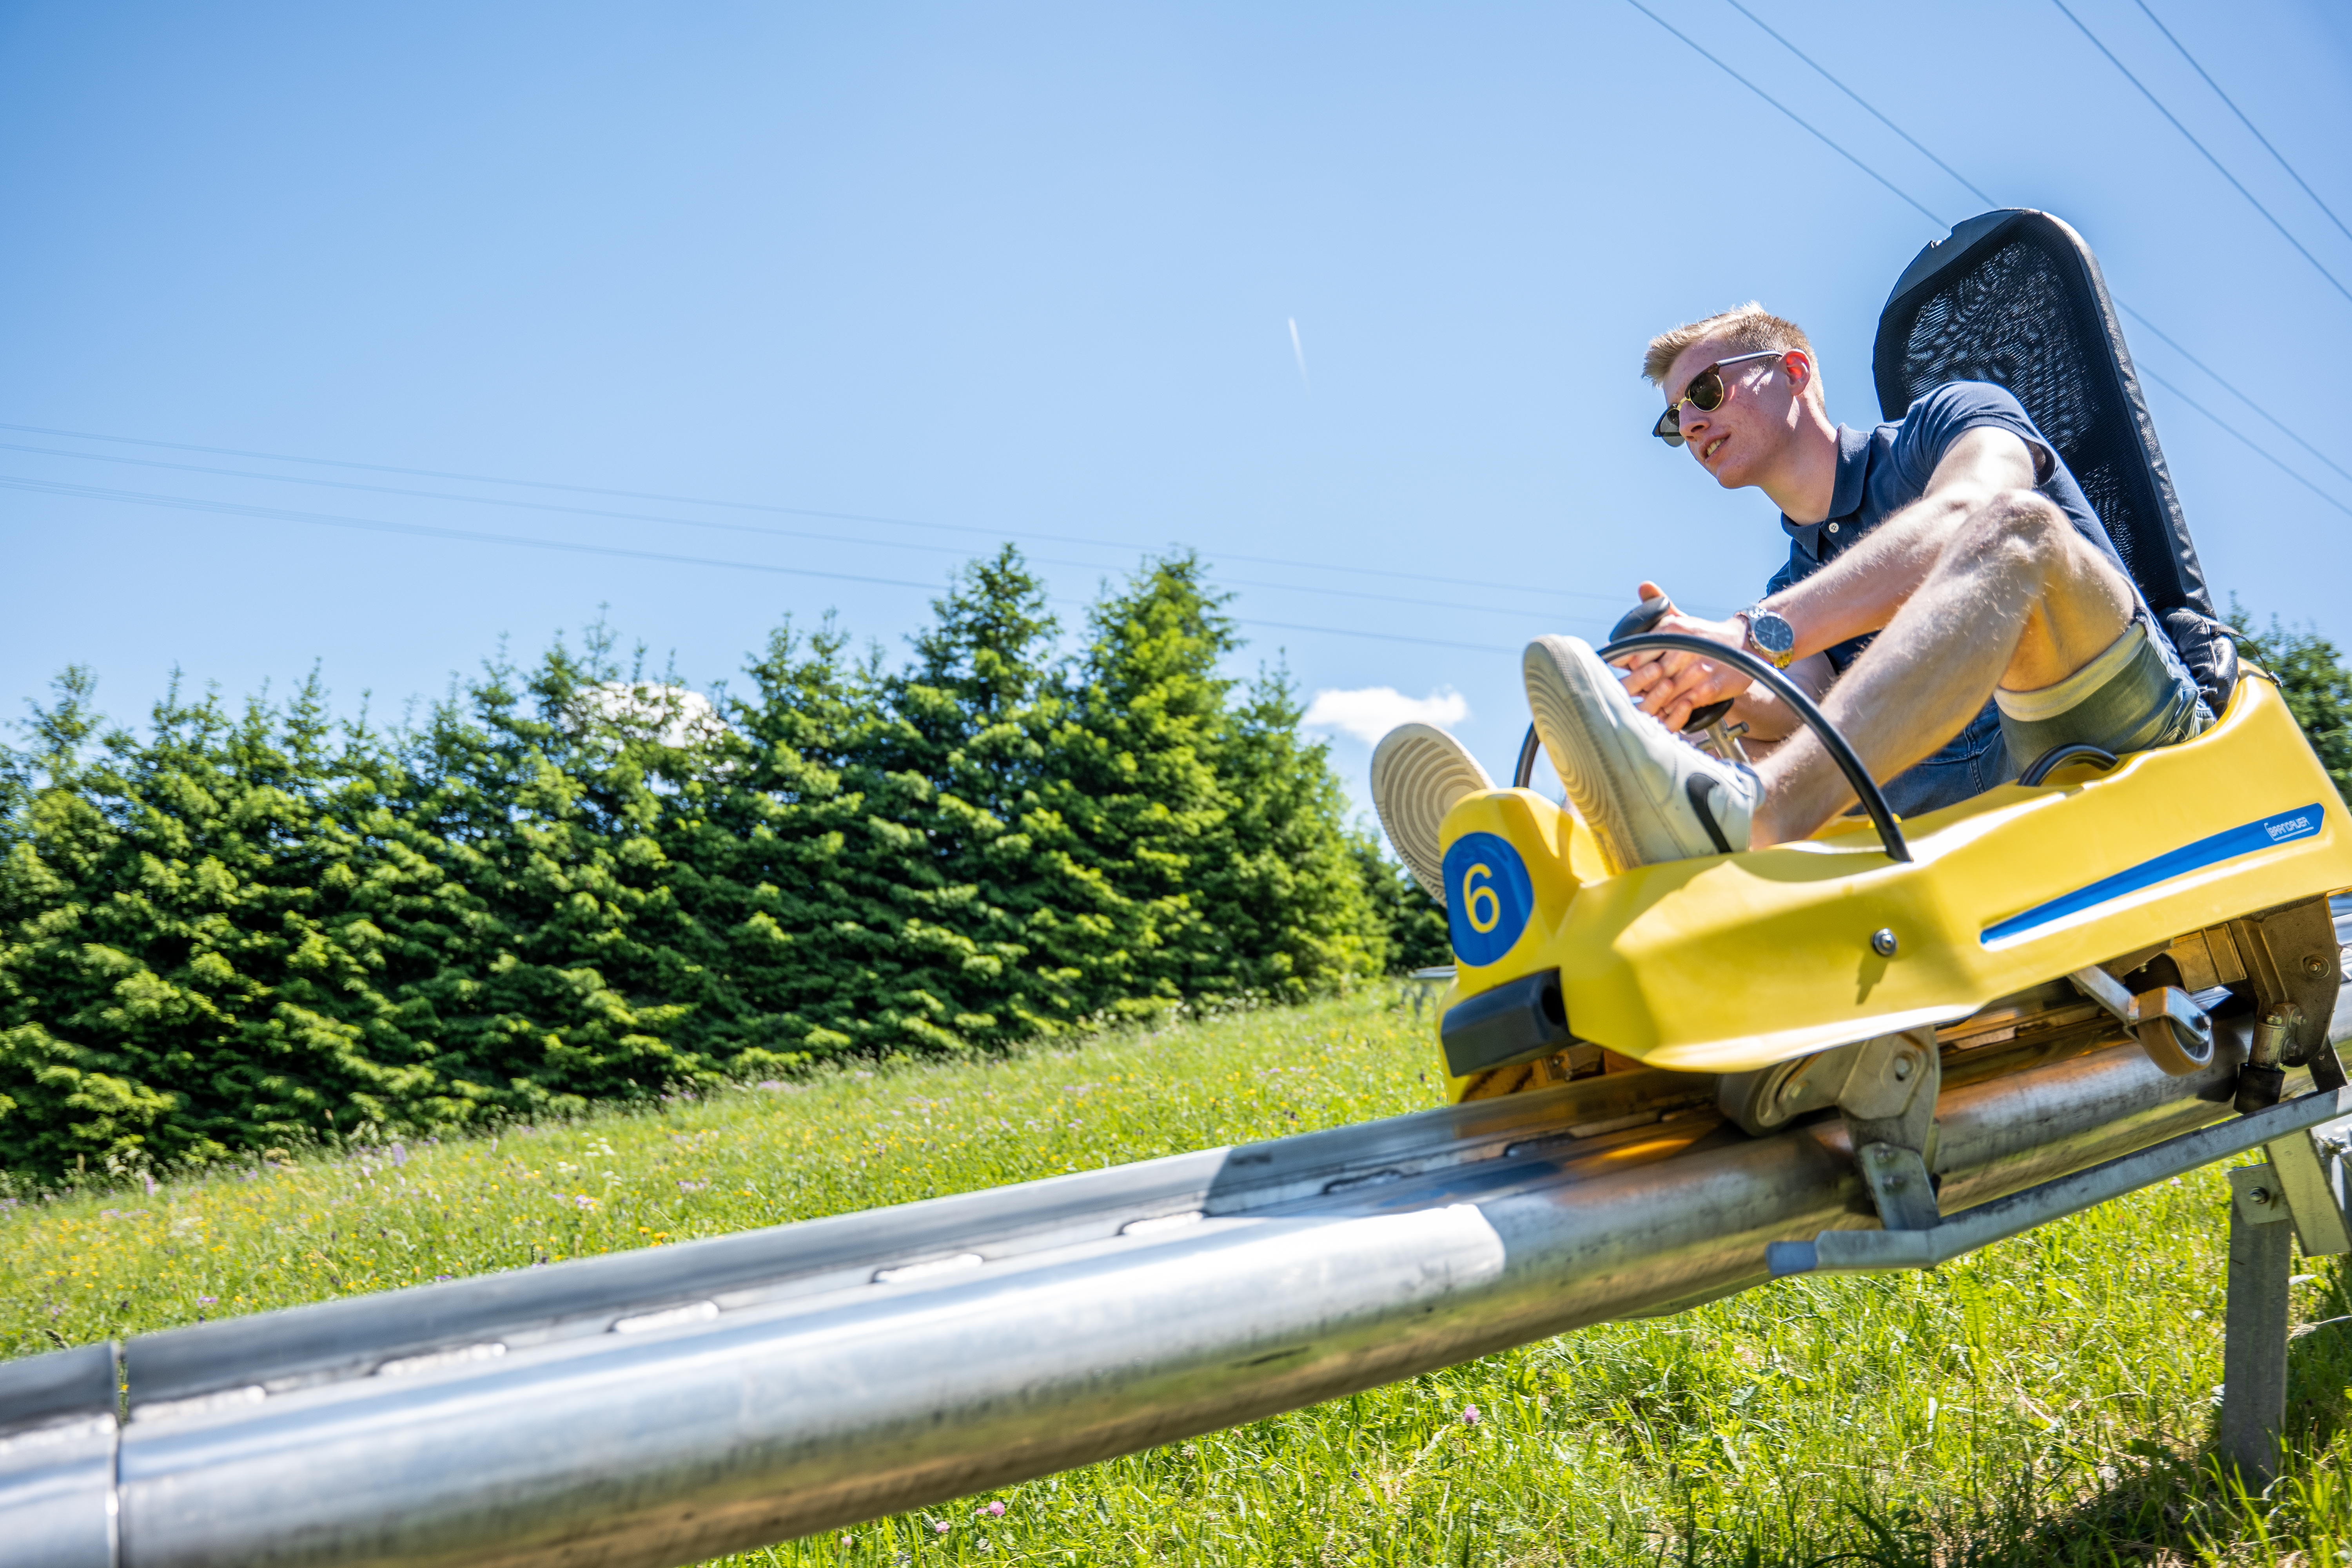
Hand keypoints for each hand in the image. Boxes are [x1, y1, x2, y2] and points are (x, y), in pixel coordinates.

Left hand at [1614, 580, 1753, 730]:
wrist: (1745, 644)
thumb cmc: (1704, 635)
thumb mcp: (1681, 618)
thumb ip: (1658, 607)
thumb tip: (1643, 585)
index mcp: (1673, 629)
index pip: (1637, 653)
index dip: (1629, 667)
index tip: (1625, 673)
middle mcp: (1685, 648)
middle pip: (1649, 675)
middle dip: (1640, 686)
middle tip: (1634, 693)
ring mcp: (1698, 669)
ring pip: (1665, 691)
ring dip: (1654, 699)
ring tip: (1649, 703)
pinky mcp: (1711, 687)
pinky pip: (1684, 703)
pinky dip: (1673, 708)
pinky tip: (1668, 708)